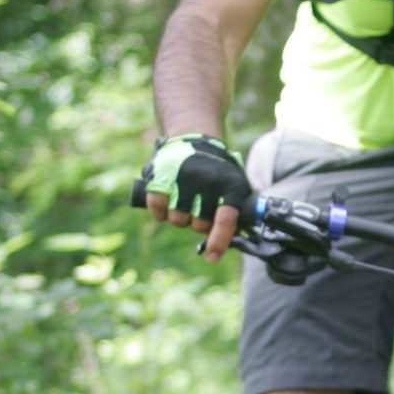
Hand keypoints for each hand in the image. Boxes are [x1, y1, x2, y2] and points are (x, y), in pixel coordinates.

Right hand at [132, 133, 250, 261]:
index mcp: (230, 185)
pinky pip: (158, 212)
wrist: (192, 137)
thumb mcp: (235, 184)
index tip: (212, 256)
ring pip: (178, 220)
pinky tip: (165, 202)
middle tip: (198, 207)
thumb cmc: (217, 171)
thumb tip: (235, 241)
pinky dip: (160, 212)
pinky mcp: (159, 179)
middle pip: (199, 225)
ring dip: (180, 216)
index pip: (226, 220)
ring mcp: (182, 180)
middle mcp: (206, 182)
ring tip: (183, 197)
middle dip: (198, 223)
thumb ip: (235, 212)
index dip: (218, 242)